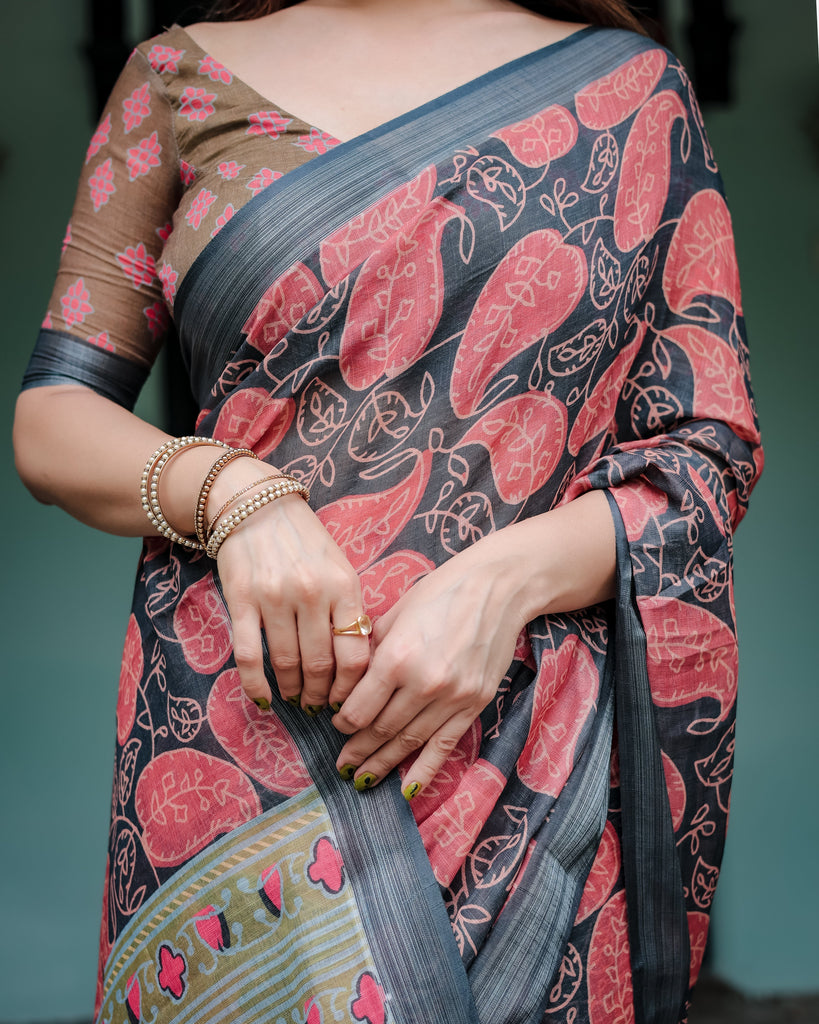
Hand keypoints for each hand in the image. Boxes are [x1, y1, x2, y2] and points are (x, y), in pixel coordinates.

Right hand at [213, 467, 370, 711]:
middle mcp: (312, 593)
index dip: (351, 688)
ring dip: (292, 690)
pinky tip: (263, 700)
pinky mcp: (241, 600)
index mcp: (343, 585)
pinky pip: (248, 655)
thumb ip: (349, 609)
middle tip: (317, 706)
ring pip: (286, 663)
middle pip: (320, 665)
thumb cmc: (305, 540)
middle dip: (320, 695)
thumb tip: (356, 664)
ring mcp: (274, 597)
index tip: (346, 700)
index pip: (355, 654)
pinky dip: (256, 685)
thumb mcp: (340, 567)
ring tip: (295, 699)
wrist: (256, 504)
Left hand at [329, 535, 526, 796]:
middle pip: (381, 729)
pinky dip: (425, 770)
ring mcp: (453, 698)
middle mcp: (423, 684)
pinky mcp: (474, 704)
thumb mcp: (395, 614)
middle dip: (358, 748)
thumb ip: (370, 650)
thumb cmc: (441, 592)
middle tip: (342, 762)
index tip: (334, 723)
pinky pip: (444, 745)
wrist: (498, 588)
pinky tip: (407, 790)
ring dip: (383, 763)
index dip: (342, 722)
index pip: (358, 708)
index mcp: (397, 658)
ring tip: (363, 778)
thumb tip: (346, 681)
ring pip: (409, 743)